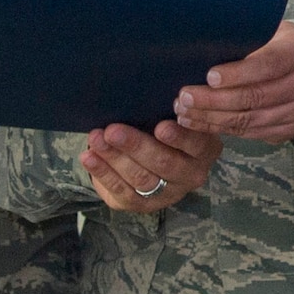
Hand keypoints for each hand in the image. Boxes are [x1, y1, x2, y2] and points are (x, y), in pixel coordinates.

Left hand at [80, 121, 220, 211]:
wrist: (151, 153)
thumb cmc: (163, 122)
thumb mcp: (172, 114)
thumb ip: (167, 108)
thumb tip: (144, 90)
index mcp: (204, 149)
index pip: (195, 144)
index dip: (179, 137)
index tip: (160, 127)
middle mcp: (190, 175)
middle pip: (164, 163)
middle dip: (136, 146)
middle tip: (113, 130)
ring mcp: (167, 193)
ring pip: (141, 179)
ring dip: (115, 158)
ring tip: (96, 139)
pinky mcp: (143, 204)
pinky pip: (122, 191)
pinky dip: (103, 173)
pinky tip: (89, 158)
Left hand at [173, 21, 293, 143]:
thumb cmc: (285, 44)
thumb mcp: (274, 30)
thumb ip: (247, 36)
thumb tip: (203, 41)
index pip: (268, 64)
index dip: (238, 73)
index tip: (209, 76)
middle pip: (255, 97)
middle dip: (214, 100)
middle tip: (184, 97)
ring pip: (250, 120)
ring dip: (212, 118)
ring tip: (184, 112)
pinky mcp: (289, 131)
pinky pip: (251, 134)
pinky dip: (222, 129)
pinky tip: (200, 123)